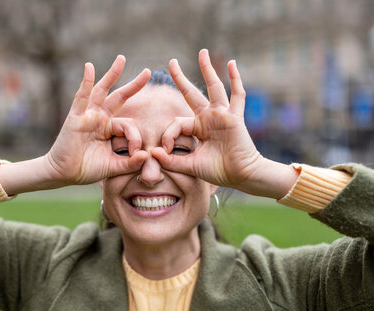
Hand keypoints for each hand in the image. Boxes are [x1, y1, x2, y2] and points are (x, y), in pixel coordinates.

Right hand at [46, 55, 150, 184]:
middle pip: (119, 97)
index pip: (128, 126)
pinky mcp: (75, 118)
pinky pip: (81, 97)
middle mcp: (99, 118)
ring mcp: (87, 116)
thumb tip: (146, 156)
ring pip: (102, 91)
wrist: (63, 174)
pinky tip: (89, 67)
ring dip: (112, 74)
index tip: (136, 153)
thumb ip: (130, 163)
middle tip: (148, 71)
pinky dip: (85, 82)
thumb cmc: (86, 169)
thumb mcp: (113, 167)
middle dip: (133, 85)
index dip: (136, 138)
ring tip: (122, 59)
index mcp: (109, 129)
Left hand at [152, 49, 261, 188]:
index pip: (176, 123)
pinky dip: (235, 79)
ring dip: (207, 69)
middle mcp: (208, 118)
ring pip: (213, 87)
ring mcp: (222, 115)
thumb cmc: (217, 171)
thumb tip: (152, 152)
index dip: (168, 135)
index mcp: (197, 128)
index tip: (166, 149)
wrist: (240, 176)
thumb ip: (170, 160)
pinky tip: (232, 63)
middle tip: (171, 62)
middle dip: (180, 78)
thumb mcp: (188, 165)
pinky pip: (237, 95)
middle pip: (191, 93)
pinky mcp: (234, 117)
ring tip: (202, 52)